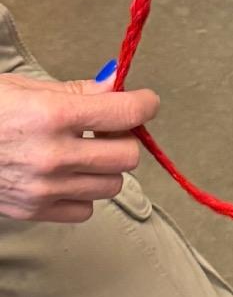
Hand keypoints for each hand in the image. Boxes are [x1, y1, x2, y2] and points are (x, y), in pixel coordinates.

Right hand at [0, 66, 158, 221]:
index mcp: (51, 116)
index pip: (123, 113)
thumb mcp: (23, 88)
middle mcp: (53, 156)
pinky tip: (64, 177)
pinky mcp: (37, 210)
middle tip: (107, 130)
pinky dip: (83, 194)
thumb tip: (116, 86)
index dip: (143, 105)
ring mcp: (46, 188)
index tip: (145, 102)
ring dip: (104, 169)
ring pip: (112, 186)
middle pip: (127, 157)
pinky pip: (86, 209)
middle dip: (123, 140)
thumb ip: (76, 92)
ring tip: (80, 153)